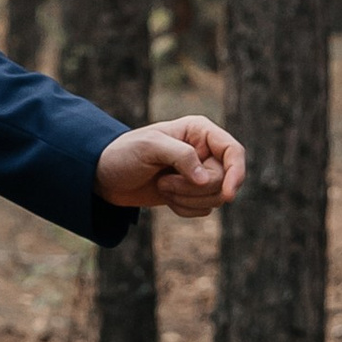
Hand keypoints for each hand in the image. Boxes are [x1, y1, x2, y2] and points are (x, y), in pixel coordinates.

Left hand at [96, 114, 245, 219]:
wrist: (105, 176)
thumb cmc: (124, 153)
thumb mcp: (150, 146)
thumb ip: (181, 156)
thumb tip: (205, 179)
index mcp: (200, 132)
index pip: (233, 151)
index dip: (236, 173)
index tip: (227, 195)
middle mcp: (205, 151)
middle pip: (224, 180)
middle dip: (193, 189)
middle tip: (164, 183)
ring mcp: (199, 174)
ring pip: (215, 198)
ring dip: (187, 200)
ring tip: (162, 188)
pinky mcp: (192, 194)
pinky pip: (203, 210)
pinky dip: (184, 209)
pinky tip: (165, 197)